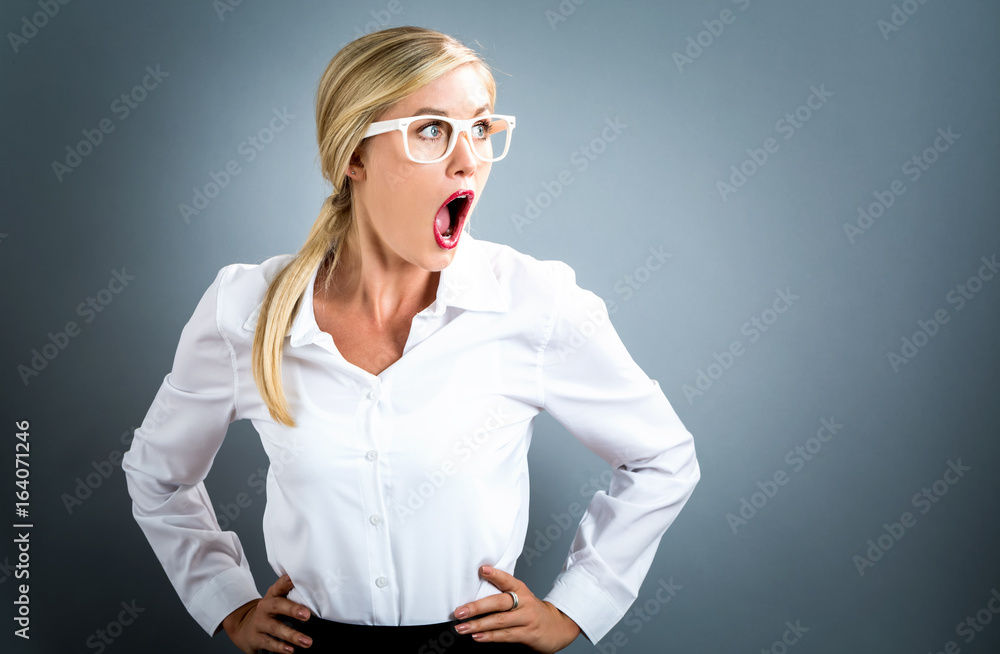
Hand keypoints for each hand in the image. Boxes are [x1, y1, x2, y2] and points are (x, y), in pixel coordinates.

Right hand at [221, 574, 313, 653]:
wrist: (245, 627)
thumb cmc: (269, 612)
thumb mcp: (277, 600)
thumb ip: (293, 595)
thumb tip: (317, 594)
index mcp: (272, 595)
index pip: (279, 586)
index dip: (286, 582)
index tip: (293, 578)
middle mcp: (264, 607)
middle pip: (277, 605)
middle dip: (292, 609)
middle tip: (306, 614)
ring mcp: (259, 623)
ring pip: (275, 628)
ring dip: (292, 635)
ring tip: (307, 641)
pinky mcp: (256, 638)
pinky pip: (269, 643)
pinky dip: (280, 647)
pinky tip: (290, 649)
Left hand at [452, 565, 580, 652]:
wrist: (558, 627)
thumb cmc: (532, 611)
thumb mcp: (522, 597)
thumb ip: (503, 595)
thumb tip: (474, 597)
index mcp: (521, 589)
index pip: (507, 579)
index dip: (495, 574)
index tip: (481, 570)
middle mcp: (525, 602)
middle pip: (499, 602)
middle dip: (477, 607)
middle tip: (459, 612)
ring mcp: (527, 618)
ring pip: (500, 620)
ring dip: (478, 625)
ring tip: (462, 628)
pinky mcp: (528, 634)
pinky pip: (506, 635)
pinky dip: (490, 636)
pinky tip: (477, 637)